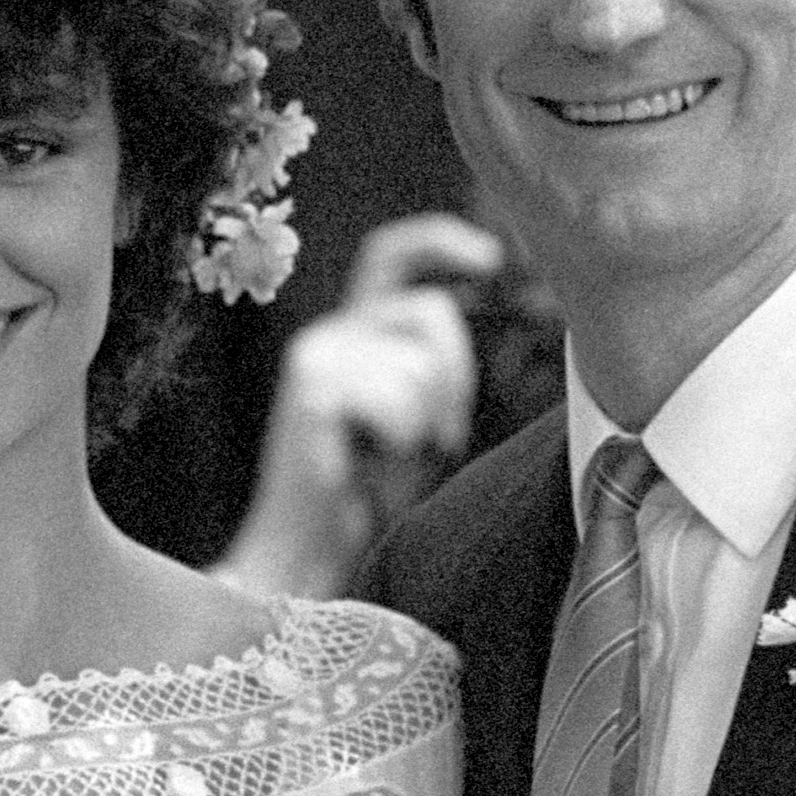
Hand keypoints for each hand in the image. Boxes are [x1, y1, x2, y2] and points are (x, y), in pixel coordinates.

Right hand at [217, 213, 501, 596]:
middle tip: (438, 440)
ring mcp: (315, 358)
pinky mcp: (313, 392)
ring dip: (424, 425)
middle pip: (430, 311)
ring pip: (421, 365)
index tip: (491, 257)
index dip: (438, 240)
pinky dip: (401, 443)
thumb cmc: (365, 496)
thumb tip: (479, 308)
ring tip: (385, 461)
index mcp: (348, 334)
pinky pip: (399, 401)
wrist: (304, 555)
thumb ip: (430, 364)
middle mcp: (326, 335)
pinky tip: (363, 467)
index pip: (389, 255)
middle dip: (456, 375)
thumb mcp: (414, 417)